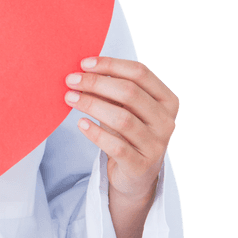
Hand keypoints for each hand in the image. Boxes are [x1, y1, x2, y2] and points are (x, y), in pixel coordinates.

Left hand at [64, 57, 178, 201]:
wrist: (137, 174)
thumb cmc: (129, 132)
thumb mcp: (126, 107)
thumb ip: (113, 89)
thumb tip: (83, 70)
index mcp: (167, 100)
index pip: (140, 73)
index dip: (111, 64)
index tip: (84, 63)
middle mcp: (166, 121)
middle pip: (130, 93)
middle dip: (96, 83)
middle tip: (71, 81)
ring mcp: (156, 145)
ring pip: (122, 119)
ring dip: (92, 105)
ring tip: (70, 98)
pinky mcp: (140, 166)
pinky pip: (116, 146)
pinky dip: (96, 133)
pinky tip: (81, 124)